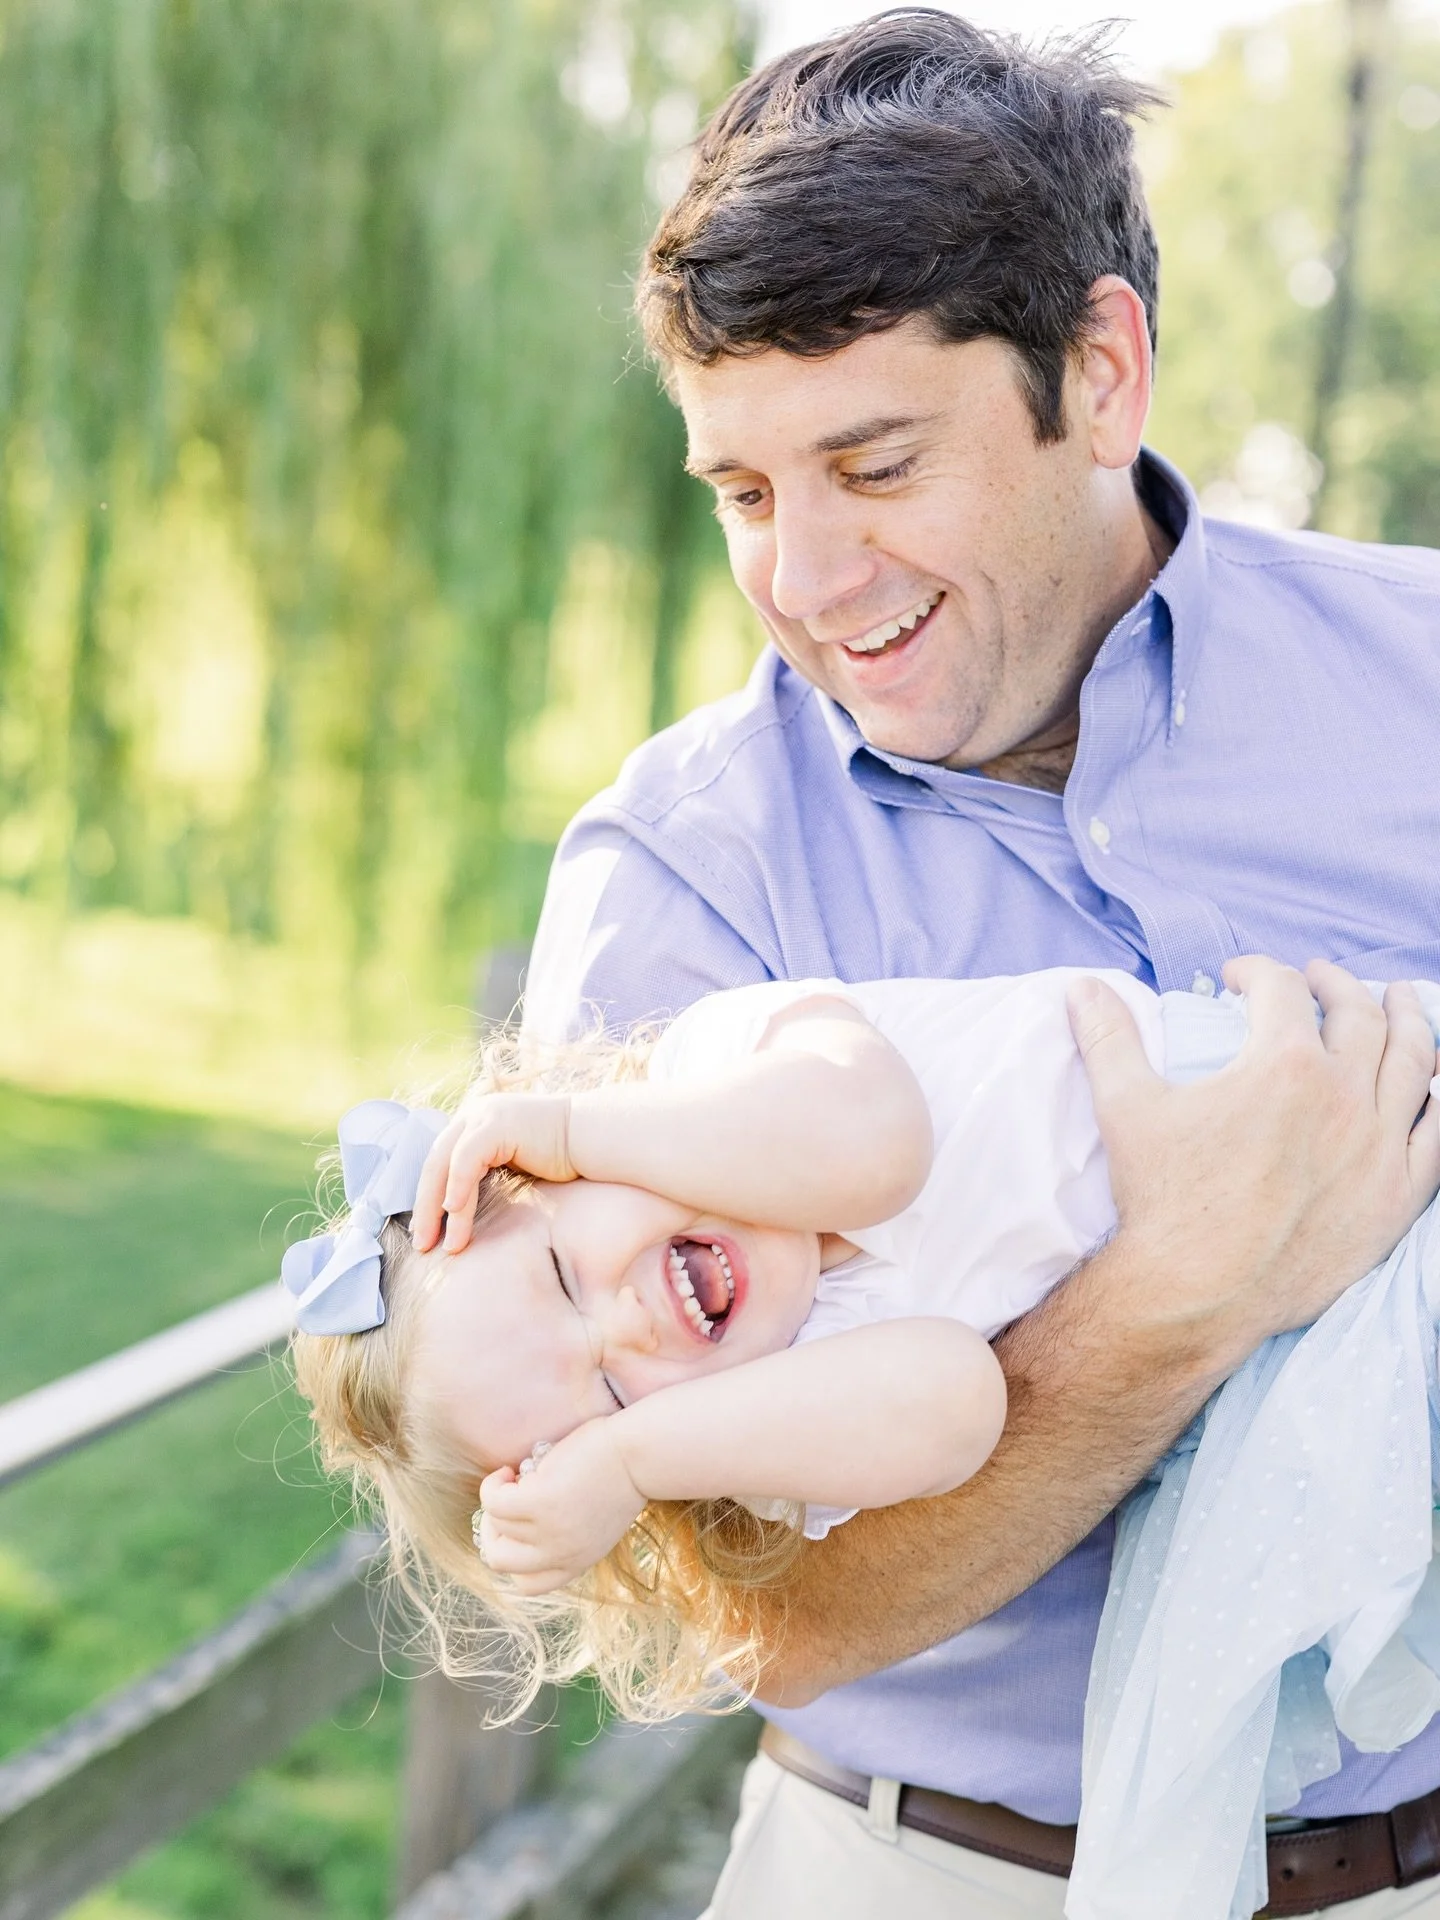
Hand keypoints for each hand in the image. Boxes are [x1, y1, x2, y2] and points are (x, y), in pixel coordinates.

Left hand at [411, 1091, 574, 1252]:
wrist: (595, 1137)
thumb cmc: (563, 1158)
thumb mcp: (515, 1165)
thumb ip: (489, 1175)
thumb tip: (464, 1210)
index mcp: (475, 1124)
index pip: (440, 1163)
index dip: (428, 1199)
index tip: (427, 1233)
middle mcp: (474, 1115)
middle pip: (434, 1164)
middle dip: (425, 1207)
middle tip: (421, 1244)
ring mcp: (483, 1116)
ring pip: (445, 1165)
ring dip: (438, 1208)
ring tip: (439, 1243)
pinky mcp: (495, 1125)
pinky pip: (465, 1161)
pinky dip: (457, 1189)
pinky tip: (454, 1214)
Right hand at [473, 1419, 647, 1593]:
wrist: (641, 1454)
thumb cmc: (621, 1475)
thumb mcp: (595, 1520)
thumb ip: (567, 1532)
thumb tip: (523, 1521)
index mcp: (577, 1560)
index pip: (528, 1584)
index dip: (514, 1556)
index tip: (516, 1529)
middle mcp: (561, 1553)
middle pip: (499, 1561)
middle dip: (493, 1531)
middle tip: (507, 1503)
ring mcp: (548, 1530)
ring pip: (496, 1523)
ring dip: (497, 1498)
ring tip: (515, 1476)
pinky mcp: (539, 1501)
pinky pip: (493, 1500)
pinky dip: (492, 1485)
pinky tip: (508, 1470)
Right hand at [1068, 957, 1439, 1367]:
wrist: (1199, 1294)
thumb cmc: (1164, 1201)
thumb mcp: (1126, 1108)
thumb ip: (1108, 1037)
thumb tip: (1081, 987)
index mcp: (1283, 1064)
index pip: (1281, 990)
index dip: (1256, 972)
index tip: (1237, 979)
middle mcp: (1344, 1095)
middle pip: (1358, 1013)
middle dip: (1335, 984)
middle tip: (1315, 978)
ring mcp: (1380, 1146)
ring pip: (1414, 1061)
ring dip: (1408, 1020)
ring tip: (1400, 1001)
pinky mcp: (1398, 1195)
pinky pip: (1439, 1134)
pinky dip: (1439, 1098)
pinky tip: (1432, 1082)